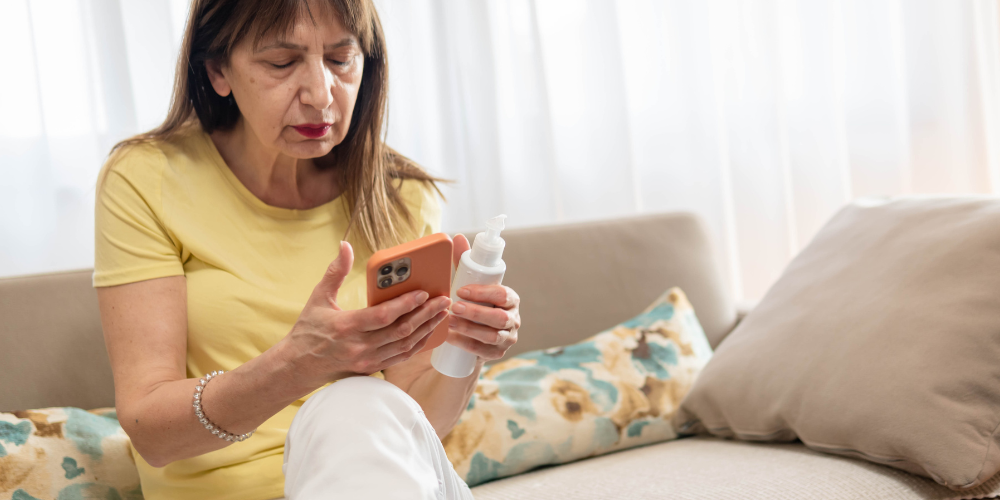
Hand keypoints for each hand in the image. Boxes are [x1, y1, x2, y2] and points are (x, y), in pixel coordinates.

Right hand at [281, 241, 450, 387]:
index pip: (383, 316)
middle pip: (400, 331)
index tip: (423, 293)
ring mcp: (367, 360)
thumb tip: (345, 246)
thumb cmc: (308, 330)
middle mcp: (359, 346)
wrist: (298, 366)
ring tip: (441, 314)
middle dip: (426, 314)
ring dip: (426, 329)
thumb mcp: (318, 298)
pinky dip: (418, 344)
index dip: (406, 304)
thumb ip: (335, 271)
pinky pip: (401, 357)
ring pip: (405, 345)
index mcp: (346, 326)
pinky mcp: (372, 368)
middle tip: (443, 300)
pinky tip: (429, 331)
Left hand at [445, 234, 519, 361]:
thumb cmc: (472, 302)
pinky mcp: (498, 353)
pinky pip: (484, 351)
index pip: (502, 294)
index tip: (460, 290)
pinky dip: (466, 345)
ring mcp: (508, 338)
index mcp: (510, 299)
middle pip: (499, 317)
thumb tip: (457, 237)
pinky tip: (451, 338)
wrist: (473, 334)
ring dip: (469, 329)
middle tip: (454, 307)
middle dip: (476, 313)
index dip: (483, 293)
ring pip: (492, 336)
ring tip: (449, 322)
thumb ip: (464, 261)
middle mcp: (513, 319)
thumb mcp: (469, 283)